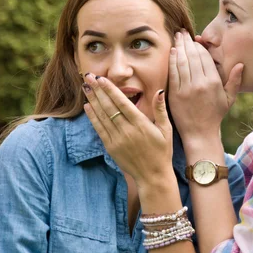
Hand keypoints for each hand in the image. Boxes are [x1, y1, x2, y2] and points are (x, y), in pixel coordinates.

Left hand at [81, 73, 173, 187]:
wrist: (152, 176)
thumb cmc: (162, 151)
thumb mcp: (166, 129)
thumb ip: (160, 110)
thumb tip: (159, 91)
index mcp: (141, 124)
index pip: (122, 102)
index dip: (110, 89)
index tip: (102, 78)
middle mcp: (127, 130)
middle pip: (109, 107)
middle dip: (98, 90)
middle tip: (89, 77)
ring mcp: (117, 140)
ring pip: (102, 116)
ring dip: (93, 100)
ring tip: (86, 87)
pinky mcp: (111, 148)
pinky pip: (99, 129)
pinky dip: (92, 117)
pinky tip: (88, 106)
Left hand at [168, 31, 243, 147]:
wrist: (200, 133)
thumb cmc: (215, 115)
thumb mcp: (229, 99)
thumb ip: (234, 81)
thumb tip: (240, 64)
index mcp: (214, 82)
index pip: (205, 58)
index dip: (199, 46)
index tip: (195, 39)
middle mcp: (200, 83)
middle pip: (192, 56)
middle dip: (187, 42)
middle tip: (182, 32)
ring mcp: (187, 88)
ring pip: (182, 61)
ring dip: (179, 47)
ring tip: (177, 37)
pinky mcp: (176, 94)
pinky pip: (173, 72)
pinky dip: (172, 60)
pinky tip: (172, 51)